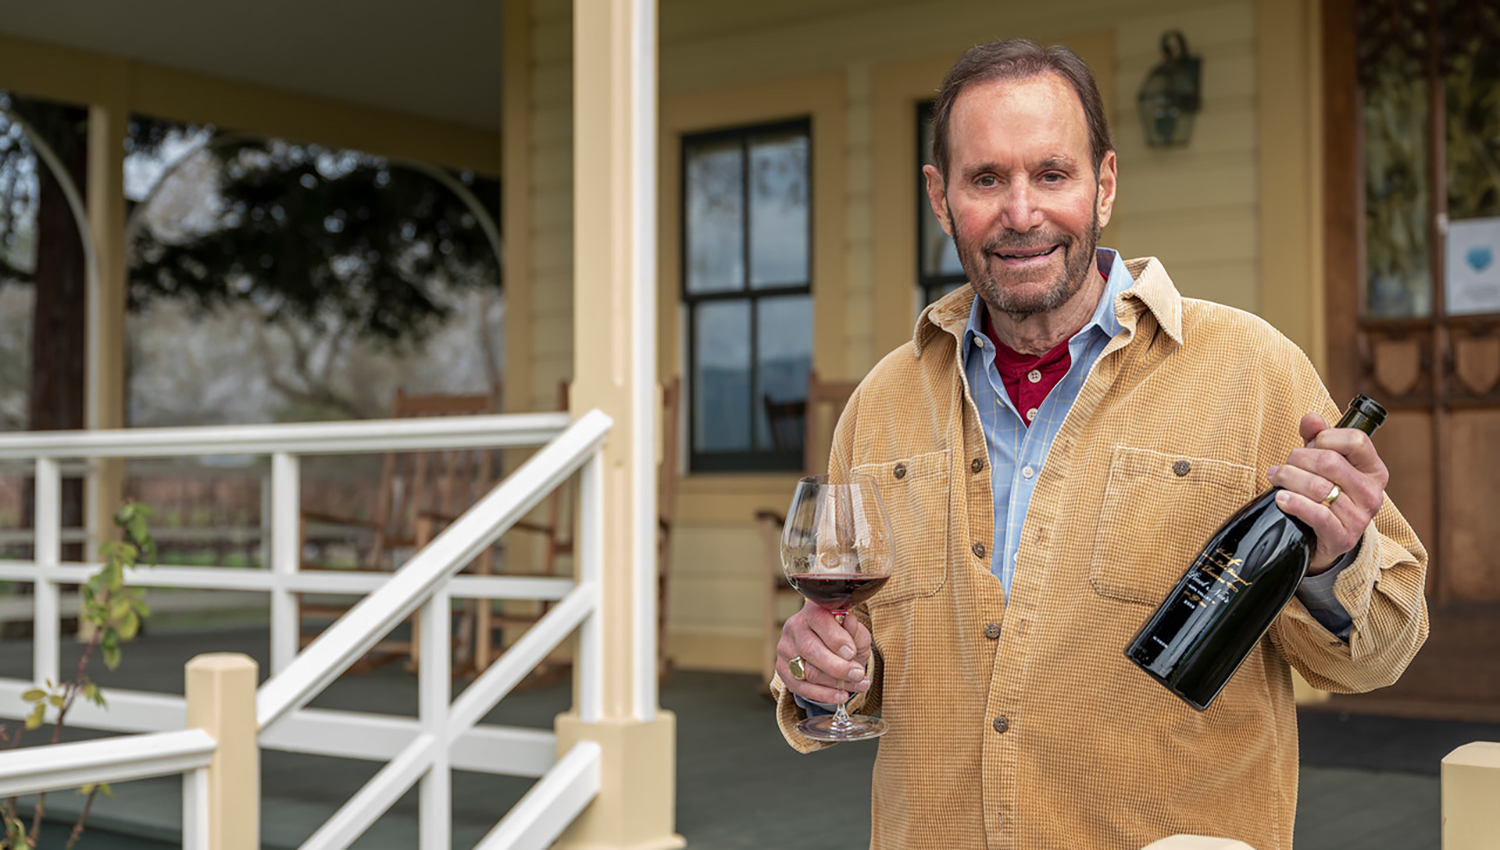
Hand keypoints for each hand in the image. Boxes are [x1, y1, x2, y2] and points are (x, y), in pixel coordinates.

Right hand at [776, 600, 872, 704]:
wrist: (827, 647)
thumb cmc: (843, 637)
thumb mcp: (855, 632)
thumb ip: (854, 630)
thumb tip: (850, 622)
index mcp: (812, 611)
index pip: (819, 621)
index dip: (836, 638)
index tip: (852, 653)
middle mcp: (795, 627)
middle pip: (810, 649)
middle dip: (837, 666)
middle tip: (858, 674)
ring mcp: (786, 648)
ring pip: (806, 671)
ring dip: (835, 683)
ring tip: (858, 686)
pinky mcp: (783, 669)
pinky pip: (800, 687)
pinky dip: (823, 694)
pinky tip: (840, 696)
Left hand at [1267, 413, 1389, 573]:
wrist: (1324, 539)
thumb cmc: (1325, 493)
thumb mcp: (1323, 463)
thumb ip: (1318, 437)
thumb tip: (1311, 419)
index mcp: (1374, 470)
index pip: (1356, 440)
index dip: (1326, 437)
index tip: (1310, 444)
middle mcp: (1372, 493)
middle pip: (1330, 462)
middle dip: (1298, 459)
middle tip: (1284, 465)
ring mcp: (1360, 518)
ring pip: (1319, 488)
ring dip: (1289, 479)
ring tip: (1276, 478)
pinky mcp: (1343, 538)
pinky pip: (1317, 515)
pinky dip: (1294, 503)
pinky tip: (1281, 498)